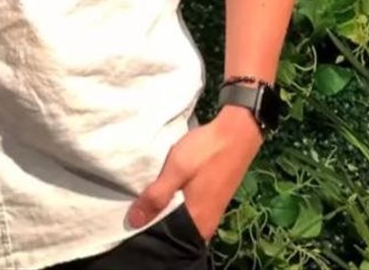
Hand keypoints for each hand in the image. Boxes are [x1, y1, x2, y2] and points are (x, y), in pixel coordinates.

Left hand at [127, 106, 263, 241]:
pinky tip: (166, 187)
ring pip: (180, 216)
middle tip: (134, 203)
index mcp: (196, 223)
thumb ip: (157, 196)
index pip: (165, 237)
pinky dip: (176, 199)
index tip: (130, 215)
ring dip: (165, 206)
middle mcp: (205, 224)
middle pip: (172, 227)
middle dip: (154, 217)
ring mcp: (210, 212)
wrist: (237, 132)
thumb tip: (134, 221)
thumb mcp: (177, 169)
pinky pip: (188, 207)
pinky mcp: (212, 200)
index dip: (146, 227)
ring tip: (145, 194)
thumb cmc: (206, 152)